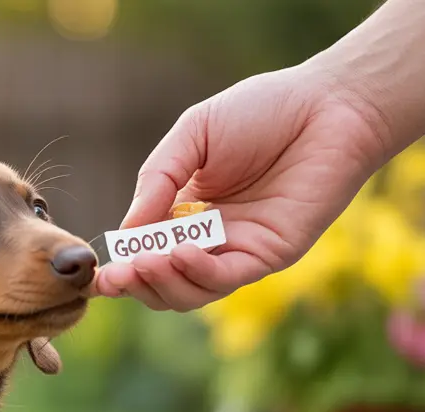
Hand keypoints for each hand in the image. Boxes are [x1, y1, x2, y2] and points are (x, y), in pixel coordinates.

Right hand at [92, 63, 390, 311]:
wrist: (327, 106)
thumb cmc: (261, 111)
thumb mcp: (192, 135)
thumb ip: (158, 180)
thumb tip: (126, 230)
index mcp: (183, 210)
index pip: (144, 250)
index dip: (121, 267)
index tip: (96, 276)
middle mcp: (208, 238)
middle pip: (162, 281)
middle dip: (137, 284)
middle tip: (117, 277)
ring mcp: (238, 250)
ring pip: (191, 291)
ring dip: (163, 283)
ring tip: (146, 263)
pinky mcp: (269, 255)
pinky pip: (226, 277)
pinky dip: (199, 272)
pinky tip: (181, 253)